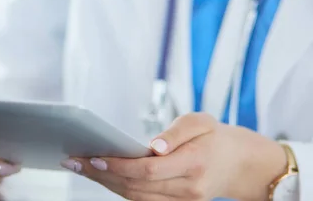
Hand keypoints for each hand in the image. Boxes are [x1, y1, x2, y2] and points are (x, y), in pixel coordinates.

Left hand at [62, 113, 286, 200]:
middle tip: (72, 161)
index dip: (119, 166)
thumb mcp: (202, 122)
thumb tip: (153, 146)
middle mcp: (188, 188)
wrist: (242, 164)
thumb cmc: (216, 137)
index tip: (94, 158)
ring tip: (79, 167)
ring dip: (104, 184)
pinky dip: (118, 188)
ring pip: (136, 197)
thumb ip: (176, 132)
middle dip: (101, 175)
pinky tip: (99, 176)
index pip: (149, 170)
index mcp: (194, 163)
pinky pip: (142, 200)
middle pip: (136, 186)